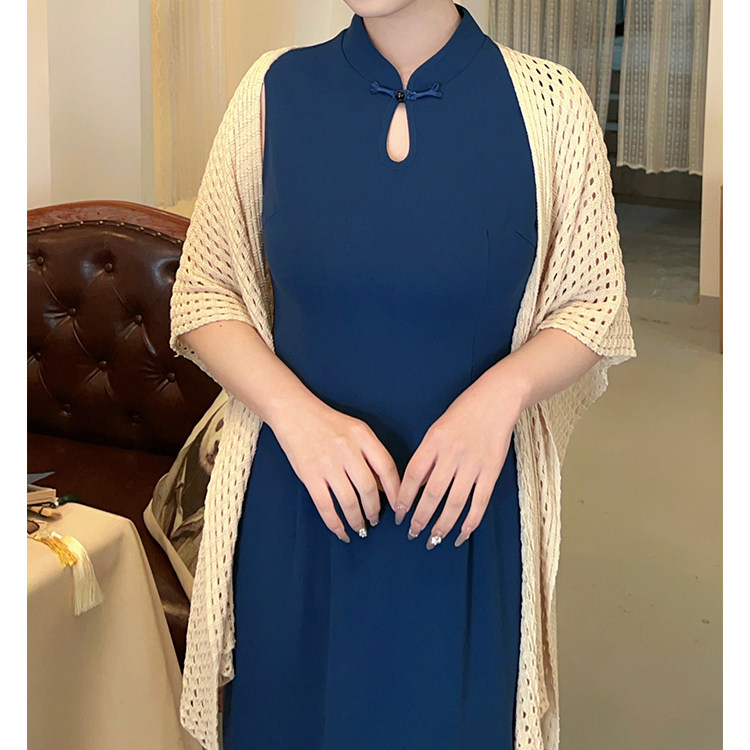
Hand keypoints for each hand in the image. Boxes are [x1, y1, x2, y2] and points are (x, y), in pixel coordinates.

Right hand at [271, 397, 401, 542]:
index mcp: (362, 435)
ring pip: (349, 500)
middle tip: (375, 519)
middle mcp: (347, 449)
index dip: (396, 491)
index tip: (399, 507)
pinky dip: (335, 523)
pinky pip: (326, 505)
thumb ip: (371, 455)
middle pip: (369, 488)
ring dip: (357, 519)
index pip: (387, 467)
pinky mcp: (309, 475)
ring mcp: (327, 463)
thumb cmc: (327, 422)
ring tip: (360, 527)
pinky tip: (341, 531)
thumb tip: (386, 488)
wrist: (293, 411)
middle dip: (375, 510)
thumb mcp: (356, 430)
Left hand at [394, 376, 524, 548]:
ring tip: (433, 539)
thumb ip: (428, 455)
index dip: (404, 498)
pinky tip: (461, 534)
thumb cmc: (464, 412)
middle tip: (413, 534)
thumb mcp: (437, 428)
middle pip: (432, 494)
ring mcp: (473, 464)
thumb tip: (416, 486)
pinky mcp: (492, 470)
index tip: (398, 514)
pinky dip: (470, 521)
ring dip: (442, 525)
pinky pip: (479, 502)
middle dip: (420, 519)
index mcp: (433, 442)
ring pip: (454, 503)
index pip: (413, 476)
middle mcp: (452, 454)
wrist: (497, 398)